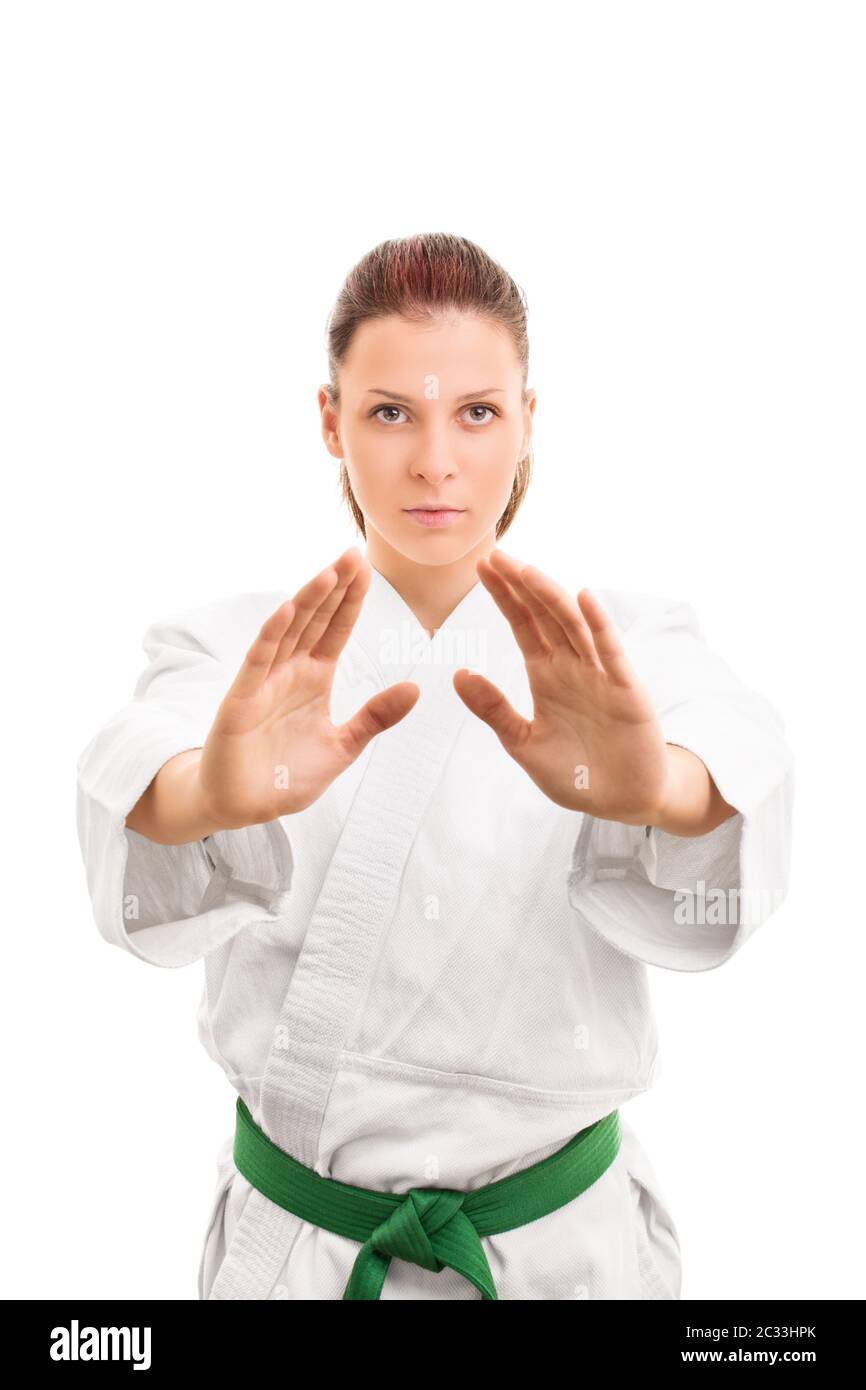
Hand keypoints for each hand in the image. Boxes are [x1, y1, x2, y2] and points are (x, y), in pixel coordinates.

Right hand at [196, 548, 419, 828]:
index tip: (367, 567)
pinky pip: (258, 661)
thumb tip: (415, 689)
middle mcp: (289, 672)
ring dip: (307, 601)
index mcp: (314, 678)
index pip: (336, 629)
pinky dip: (272, 634)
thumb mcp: (343, 746)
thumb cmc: (285, 775)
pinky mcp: (241, 700)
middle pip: (314, 620)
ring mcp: (263, 682)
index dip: (351, 599)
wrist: (244, 807)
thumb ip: (375, 718)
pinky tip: (288, 609)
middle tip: (353, 552)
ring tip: (328, 571)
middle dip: (333, 587)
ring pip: (288, 631)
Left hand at [452, 550, 672, 824]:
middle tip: (495, 554)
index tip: (482, 566)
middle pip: (543, 615)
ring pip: (573, 625)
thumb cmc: (575, 773)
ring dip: (550, 597)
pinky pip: (610, 650)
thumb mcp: (523, 743)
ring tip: (527, 571)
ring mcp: (600, 673)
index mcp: (546, 674)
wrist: (622, 802)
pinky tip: (583, 598)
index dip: (503, 596)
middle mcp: (572, 666)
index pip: (522, 624)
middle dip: (520, 585)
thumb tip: (457, 674)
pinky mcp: (625, 688)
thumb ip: (494, 710)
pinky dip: (599, 623)